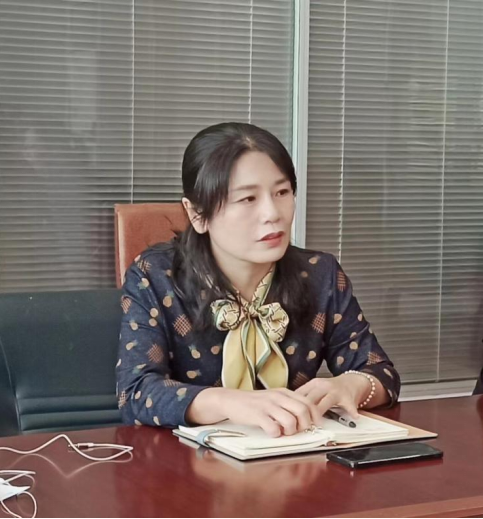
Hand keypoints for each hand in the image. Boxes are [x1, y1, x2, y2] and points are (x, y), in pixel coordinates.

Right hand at [187, 387, 324, 437]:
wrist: (231, 400)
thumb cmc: (254, 402)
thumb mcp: (274, 398)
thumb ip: (288, 404)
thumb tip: (307, 417)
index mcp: (284, 392)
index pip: (308, 402)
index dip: (315, 416)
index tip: (314, 425)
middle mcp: (278, 397)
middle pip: (302, 411)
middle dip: (304, 425)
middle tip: (297, 430)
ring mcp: (268, 406)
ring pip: (290, 421)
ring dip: (290, 431)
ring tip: (283, 432)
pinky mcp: (257, 415)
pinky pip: (273, 428)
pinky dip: (275, 434)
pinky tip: (271, 432)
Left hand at [295, 375, 370, 419]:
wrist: (352, 381)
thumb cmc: (331, 389)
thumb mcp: (317, 389)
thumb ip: (306, 397)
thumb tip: (288, 409)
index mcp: (314, 384)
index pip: (300, 394)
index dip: (293, 406)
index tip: (289, 417)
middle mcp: (324, 386)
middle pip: (310, 398)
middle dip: (304, 412)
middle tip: (299, 424)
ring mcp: (336, 391)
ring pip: (325, 403)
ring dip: (319, 414)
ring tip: (315, 425)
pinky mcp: (348, 398)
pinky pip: (348, 407)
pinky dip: (349, 413)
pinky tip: (350, 419)